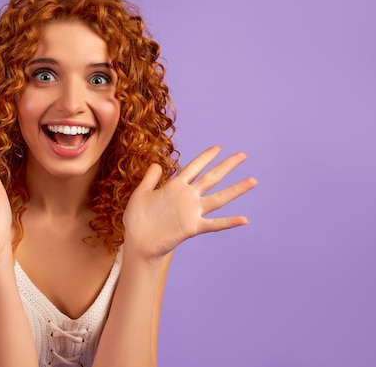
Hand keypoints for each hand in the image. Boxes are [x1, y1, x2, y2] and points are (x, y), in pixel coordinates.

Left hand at [122, 146, 257, 260]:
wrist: (137, 242)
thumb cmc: (136, 219)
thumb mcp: (140, 194)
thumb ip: (149, 179)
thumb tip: (156, 163)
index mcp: (174, 187)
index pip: (194, 168)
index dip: (205, 157)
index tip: (218, 147)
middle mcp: (187, 197)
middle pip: (211, 178)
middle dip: (227, 166)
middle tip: (243, 155)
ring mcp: (191, 212)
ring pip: (218, 198)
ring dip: (236, 190)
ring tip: (253, 180)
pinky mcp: (192, 227)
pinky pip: (214, 224)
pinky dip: (229, 222)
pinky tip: (244, 219)